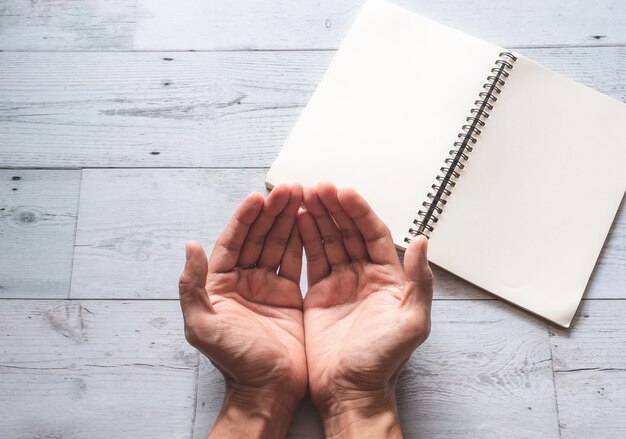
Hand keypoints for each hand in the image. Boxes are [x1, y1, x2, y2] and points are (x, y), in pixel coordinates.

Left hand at [178, 184, 306, 437]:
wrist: (268, 390)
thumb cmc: (235, 362)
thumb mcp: (203, 327)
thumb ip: (192, 287)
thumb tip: (190, 246)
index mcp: (220, 285)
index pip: (233, 241)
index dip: (245, 218)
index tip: (258, 197)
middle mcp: (243, 281)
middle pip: (257, 237)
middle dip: (271, 212)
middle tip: (288, 189)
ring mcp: (266, 287)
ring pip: (277, 244)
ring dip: (287, 220)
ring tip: (301, 196)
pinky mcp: (288, 296)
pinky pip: (294, 261)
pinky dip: (301, 240)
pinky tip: (308, 222)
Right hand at [299, 182, 432, 437]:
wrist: (350, 390)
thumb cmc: (382, 361)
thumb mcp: (411, 322)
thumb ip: (419, 281)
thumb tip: (423, 241)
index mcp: (389, 278)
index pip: (373, 234)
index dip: (359, 211)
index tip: (343, 192)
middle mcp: (365, 276)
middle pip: (349, 231)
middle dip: (334, 208)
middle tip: (318, 187)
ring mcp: (341, 283)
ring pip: (330, 240)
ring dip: (318, 217)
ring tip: (303, 196)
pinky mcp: (320, 293)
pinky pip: (313, 258)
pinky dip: (305, 238)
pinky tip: (297, 220)